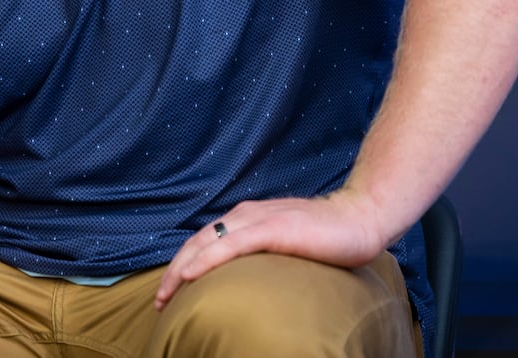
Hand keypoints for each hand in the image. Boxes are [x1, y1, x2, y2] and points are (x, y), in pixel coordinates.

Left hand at [154, 191, 386, 310]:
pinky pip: (232, 244)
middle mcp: (246, 215)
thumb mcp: (285, 245)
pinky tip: (193, 275)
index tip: (169, 291)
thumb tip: (248, 281)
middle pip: (198, 241)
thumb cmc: (326, 237)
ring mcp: (258, 220)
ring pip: (208, 242)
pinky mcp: (273, 228)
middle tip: (159, 301)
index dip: (183, 264)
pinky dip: (208, 259)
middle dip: (174, 270)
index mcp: (247, 218)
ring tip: (167, 293)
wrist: (358, 218)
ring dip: (183, 268)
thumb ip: (264, 254)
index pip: (205, 240)